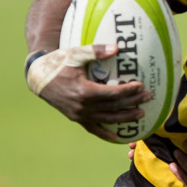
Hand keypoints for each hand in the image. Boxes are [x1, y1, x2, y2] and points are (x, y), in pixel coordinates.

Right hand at [29, 44, 150, 141]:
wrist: (38, 78)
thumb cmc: (57, 63)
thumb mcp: (75, 53)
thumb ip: (95, 51)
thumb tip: (117, 48)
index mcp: (84, 91)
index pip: (112, 94)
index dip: (128, 91)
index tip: (141, 86)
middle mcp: (82, 106)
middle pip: (113, 107)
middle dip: (133, 103)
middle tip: (148, 98)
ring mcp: (79, 115)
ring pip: (107, 120)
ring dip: (125, 118)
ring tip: (141, 115)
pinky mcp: (76, 119)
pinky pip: (93, 129)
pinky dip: (105, 134)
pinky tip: (118, 138)